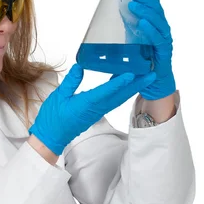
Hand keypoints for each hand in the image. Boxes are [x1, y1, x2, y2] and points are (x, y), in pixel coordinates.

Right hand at [28, 63, 156, 155]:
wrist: (51, 137)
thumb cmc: (53, 118)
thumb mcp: (58, 96)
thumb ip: (71, 81)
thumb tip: (81, 66)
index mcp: (86, 103)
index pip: (106, 91)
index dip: (119, 82)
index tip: (132, 74)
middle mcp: (96, 107)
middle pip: (120, 95)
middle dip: (137, 84)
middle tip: (152, 74)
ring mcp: (98, 110)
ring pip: (119, 97)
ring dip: (133, 87)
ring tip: (145, 76)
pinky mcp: (97, 111)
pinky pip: (113, 99)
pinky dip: (122, 90)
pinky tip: (126, 82)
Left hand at [127, 0, 175, 99]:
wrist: (151, 85)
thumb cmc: (139, 61)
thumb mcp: (126, 41)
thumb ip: (117, 29)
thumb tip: (96, 18)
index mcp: (151, 23)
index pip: (152, 0)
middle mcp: (160, 28)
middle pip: (156, 7)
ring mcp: (163, 40)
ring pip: (158, 21)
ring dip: (145, 11)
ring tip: (134, 4)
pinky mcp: (163, 54)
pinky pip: (158, 40)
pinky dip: (150, 31)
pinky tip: (143, 23)